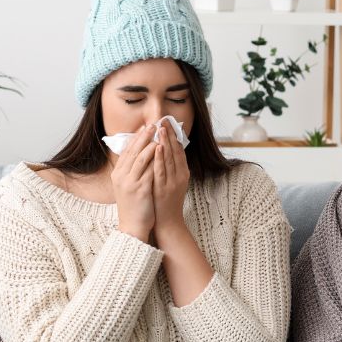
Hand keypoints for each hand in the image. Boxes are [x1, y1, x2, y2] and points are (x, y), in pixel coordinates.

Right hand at [111, 124, 156, 240]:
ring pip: (139, 158)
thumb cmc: (134, 205)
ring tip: (158, 132)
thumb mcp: (128, 185)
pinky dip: (154, 158)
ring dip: (149, 143)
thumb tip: (141, 154)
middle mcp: (121, 176)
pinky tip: (161, 149)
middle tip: (153, 124)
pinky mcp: (140, 189)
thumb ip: (132, 170)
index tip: (144, 127)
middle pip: (132, 151)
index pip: (126, 151)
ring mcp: (130, 182)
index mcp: (118, 174)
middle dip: (143, 136)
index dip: (136, 138)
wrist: (133, 226)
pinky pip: (148, 170)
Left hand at [152, 120, 190, 236]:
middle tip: (165, 120)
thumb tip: (164, 150)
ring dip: (165, 142)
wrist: (168, 222)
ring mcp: (173, 182)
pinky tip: (157, 147)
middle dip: (170, 134)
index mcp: (183, 173)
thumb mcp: (172, 182)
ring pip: (170, 158)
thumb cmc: (167, 201)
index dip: (174, 136)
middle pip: (176, 151)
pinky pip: (161, 170)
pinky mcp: (164, 188)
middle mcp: (180, 175)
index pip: (179, 150)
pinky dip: (160, 158)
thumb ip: (170, 167)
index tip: (169, 122)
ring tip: (161, 129)